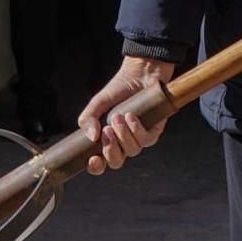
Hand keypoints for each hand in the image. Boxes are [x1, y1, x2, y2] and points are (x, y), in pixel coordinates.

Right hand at [79, 56, 173, 173]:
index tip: (93, 159)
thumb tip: (92, 137)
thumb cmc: (118, 89)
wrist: (140, 73)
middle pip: (116, 162)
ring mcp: (138, 138)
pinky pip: (146, 140)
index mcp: (107, 140)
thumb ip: (88, 119)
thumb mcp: (97, 103)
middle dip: (111, 150)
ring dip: (123, 135)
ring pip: (132, 151)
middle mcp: (122, 143)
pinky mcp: (153, 131)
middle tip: (107, 131)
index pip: (100, 162)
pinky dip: (137, 129)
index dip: (96, 167)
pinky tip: (131, 115)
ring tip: (118, 116)